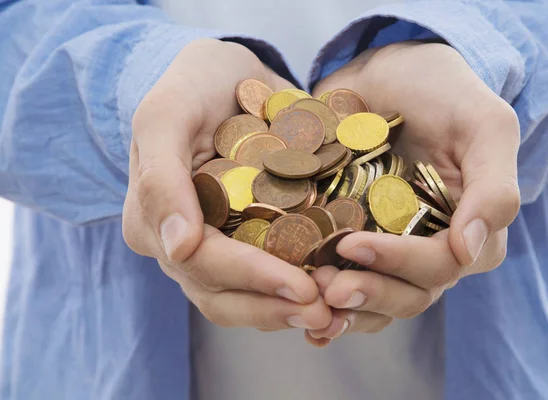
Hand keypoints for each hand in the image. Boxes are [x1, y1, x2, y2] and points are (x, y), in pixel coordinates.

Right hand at [123, 39, 330, 330]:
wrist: (221, 76)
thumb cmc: (192, 85)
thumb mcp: (167, 113)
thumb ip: (161, 176)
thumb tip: (177, 249)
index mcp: (153, 219)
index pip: (201, 262)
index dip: (250, 279)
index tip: (301, 287)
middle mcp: (178, 244)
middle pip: (221, 294)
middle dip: (273, 307)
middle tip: (326, 311)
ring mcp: (209, 247)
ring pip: (240, 301)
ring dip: (285, 311)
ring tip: (333, 313)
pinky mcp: (241, 242)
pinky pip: (262, 282)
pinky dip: (292, 294)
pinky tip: (329, 297)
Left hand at [305, 42, 519, 344]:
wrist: (390, 71)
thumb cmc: (443, 92)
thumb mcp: (483, 125)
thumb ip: (493, 188)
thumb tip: (469, 251)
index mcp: (469, 228)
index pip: (441, 264)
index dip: (400, 262)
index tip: (352, 243)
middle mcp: (431, 246)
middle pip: (408, 293)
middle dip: (369, 293)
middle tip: (328, 287)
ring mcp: (390, 246)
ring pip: (376, 299)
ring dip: (345, 308)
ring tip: (308, 301)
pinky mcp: (353, 239)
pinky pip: (346, 281)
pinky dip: (327, 305)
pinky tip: (301, 316)